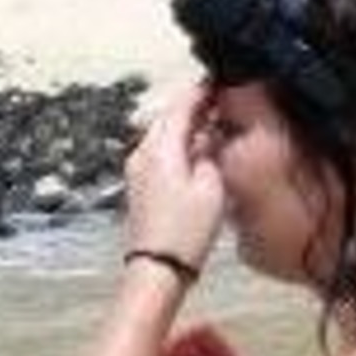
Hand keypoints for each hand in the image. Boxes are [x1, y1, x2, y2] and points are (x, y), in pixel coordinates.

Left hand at [124, 86, 224, 272]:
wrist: (157, 271)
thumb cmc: (184, 234)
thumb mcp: (212, 187)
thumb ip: (211, 154)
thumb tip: (208, 139)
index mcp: (160, 147)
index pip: (181, 105)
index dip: (202, 92)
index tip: (218, 84)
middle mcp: (142, 154)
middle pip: (169, 119)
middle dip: (194, 111)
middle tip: (218, 107)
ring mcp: (137, 172)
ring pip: (163, 138)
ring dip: (186, 132)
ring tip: (211, 132)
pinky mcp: (139, 190)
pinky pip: (159, 158)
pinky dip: (177, 151)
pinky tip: (195, 160)